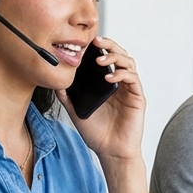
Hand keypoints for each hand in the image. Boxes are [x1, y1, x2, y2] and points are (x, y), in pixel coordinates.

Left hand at [56, 36, 145, 161]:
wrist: (110, 152)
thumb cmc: (97, 133)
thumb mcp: (76, 111)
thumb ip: (67, 96)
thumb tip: (55, 81)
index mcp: (106, 84)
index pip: (106, 57)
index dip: (100, 47)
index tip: (86, 41)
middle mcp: (120, 83)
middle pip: (120, 54)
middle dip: (109, 44)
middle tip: (96, 41)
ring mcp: (129, 89)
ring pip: (128, 62)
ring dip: (115, 56)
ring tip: (100, 59)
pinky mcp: (137, 98)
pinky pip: (133, 79)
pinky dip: (122, 74)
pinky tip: (109, 77)